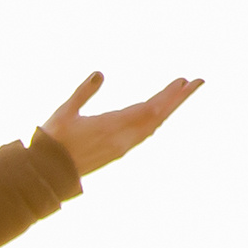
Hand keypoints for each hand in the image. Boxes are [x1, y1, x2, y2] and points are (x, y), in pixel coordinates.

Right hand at [38, 72, 201, 176]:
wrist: (48, 174)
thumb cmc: (53, 142)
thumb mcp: (65, 112)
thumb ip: (84, 92)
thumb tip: (100, 73)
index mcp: (112, 126)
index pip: (150, 108)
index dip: (169, 94)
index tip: (185, 80)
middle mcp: (123, 139)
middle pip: (159, 116)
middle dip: (179, 99)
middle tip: (199, 81)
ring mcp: (122, 147)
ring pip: (153, 126)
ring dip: (169, 109)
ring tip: (181, 93)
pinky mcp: (117, 152)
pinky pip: (144, 134)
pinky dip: (156, 120)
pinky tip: (158, 114)